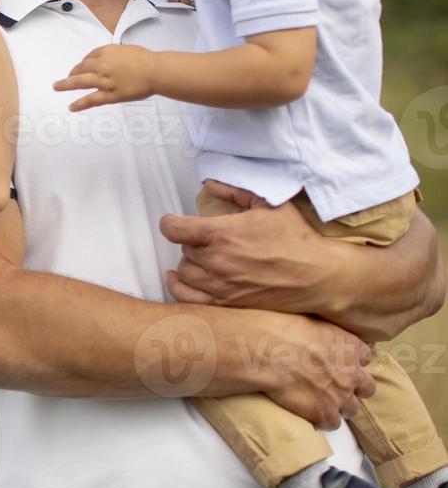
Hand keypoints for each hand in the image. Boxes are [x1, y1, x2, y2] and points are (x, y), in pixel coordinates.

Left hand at [52, 44, 155, 109]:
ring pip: (79, 82)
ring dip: (65, 84)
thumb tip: (110, 61)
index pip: (89, 57)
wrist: (155, 70)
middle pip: (81, 68)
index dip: (84, 62)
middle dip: (71, 72)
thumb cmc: (147, 59)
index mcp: (106, 52)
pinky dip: (79, 104)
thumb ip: (116, 55)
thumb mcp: (127, 50)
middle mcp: (101, 65)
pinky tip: (71, 107)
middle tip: (65, 77)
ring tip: (56, 87)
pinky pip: (90, 100)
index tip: (82, 67)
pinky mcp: (109, 95)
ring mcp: (104, 81)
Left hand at [160, 180, 327, 314]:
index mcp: (221, 233)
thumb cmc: (296, 238)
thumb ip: (235, 191)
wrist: (318, 275)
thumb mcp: (269, 204)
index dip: (169, 223)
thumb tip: (209, 184)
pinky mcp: (227, 303)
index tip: (173, 222)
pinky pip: (188, 298)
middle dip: (193, 241)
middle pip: (184, 249)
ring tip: (204, 257)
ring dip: (190, 263)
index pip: (174, 229)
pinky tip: (177, 279)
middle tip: (209, 239)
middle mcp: (216, 260)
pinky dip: (178, 287)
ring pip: (184, 271)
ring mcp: (220, 285)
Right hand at [260, 312, 374, 429]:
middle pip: (367, 387)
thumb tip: (319, 335)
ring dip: (339, 406)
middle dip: (353, 387)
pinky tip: (309, 413)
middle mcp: (352, 373)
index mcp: (350, 347)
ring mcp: (340, 396)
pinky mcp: (324, 413)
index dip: (351, 361)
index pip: (365, 358)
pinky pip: (332, 424)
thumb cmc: (282, 330)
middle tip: (335, 385)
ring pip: (352, 409)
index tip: (338, 362)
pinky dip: (322, 420)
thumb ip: (325, 332)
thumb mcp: (312, 320)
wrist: (268, 353)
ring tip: (320, 402)